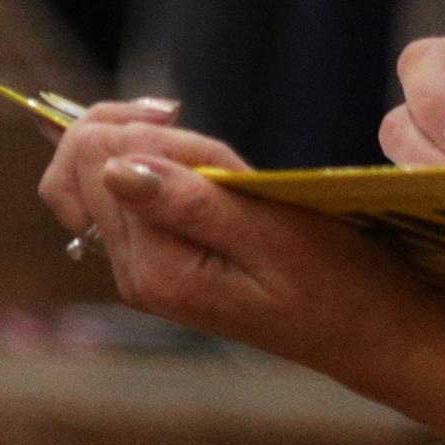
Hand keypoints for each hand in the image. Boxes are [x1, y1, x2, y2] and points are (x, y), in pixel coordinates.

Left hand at [38, 109, 441, 370]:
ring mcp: (141, 270)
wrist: (366, 331)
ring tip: (193, 140)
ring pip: (91, 176)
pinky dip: (147, 162)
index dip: (139, 124)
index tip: (184, 114)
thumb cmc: (335, 283)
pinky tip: (187, 159)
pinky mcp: (158, 262)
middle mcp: (133, 274)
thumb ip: (189, 203)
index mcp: (154, 270)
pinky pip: (119, 196)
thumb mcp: (271, 235)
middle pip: (77, 166)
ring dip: (137, 142)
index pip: (95, 160)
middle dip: (126, 126)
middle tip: (178, 113)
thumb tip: (113, 169)